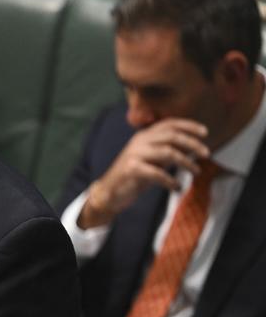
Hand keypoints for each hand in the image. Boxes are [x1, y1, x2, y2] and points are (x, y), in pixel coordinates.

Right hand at [79, 118, 209, 228]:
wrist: (109, 192)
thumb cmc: (134, 176)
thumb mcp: (153, 160)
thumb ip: (169, 152)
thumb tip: (193, 148)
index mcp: (144, 136)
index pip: (169, 124)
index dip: (189, 126)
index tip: (205, 133)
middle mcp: (139, 141)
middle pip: (172, 136)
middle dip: (193, 144)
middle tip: (206, 154)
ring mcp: (135, 154)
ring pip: (168, 152)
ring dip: (186, 162)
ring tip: (196, 171)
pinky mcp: (132, 169)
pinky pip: (158, 173)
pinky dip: (171, 181)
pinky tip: (177, 187)